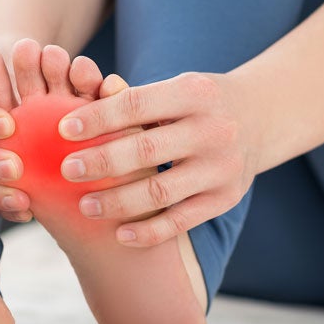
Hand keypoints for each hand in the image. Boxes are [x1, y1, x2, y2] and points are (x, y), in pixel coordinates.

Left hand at [57, 71, 262, 245]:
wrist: (260, 117)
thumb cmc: (196, 103)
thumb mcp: (173, 88)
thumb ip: (131, 99)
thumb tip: (79, 105)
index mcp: (194, 93)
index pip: (136, 104)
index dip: (97, 118)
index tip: (63, 129)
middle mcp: (213, 130)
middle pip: (146, 151)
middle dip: (101, 162)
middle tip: (66, 170)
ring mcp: (222, 168)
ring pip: (161, 192)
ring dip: (117, 202)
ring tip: (85, 207)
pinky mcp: (225, 199)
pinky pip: (181, 222)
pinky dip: (148, 232)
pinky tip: (119, 235)